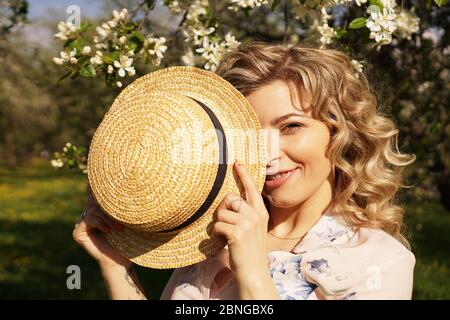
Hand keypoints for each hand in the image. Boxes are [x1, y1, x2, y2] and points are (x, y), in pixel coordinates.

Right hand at [73, 184, 130, 269]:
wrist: (120, 261)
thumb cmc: (127, 240)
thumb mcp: (125, 219)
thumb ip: (119, 205)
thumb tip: (124, 186)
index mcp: (97, 211)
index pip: (93, 194)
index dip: (95, 185)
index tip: (97, 177)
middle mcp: (87, 215)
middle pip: (95, 200)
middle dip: (110, 208)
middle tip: (122, 220)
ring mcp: (81, 224)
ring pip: (93, 209)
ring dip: (109, 218)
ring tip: (120, 228)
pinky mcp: (77, 233)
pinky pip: (89, 219)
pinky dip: (100, 223)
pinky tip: (108, 230)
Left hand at [212, 160, 268, 278]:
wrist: (253, 271)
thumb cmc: (250, 249)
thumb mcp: (254, 228)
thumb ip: (246, 213)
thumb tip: (230, 201)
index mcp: (260, 212)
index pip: (252, 189)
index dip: (244, 174)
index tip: (237, 162)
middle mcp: (255, 215)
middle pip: (230, 198)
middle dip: (223, 208)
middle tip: (225, 222)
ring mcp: (247, 223)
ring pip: (221, 212)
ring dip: (219, 224)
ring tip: (226, 235)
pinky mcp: (237, 233)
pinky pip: (217, 225)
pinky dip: (216, 234)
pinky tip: (224, 241)